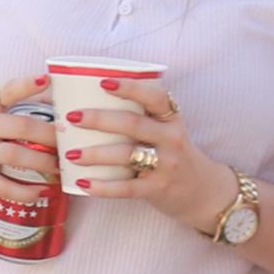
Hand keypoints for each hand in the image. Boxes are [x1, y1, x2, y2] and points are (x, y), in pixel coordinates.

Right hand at [0, 73, 61, 199]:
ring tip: (61, 167)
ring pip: (14, 156)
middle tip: (68, 140)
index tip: (46, 79)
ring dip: (42, 163)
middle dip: (49, 134)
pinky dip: (25, 191)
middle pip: (19, 127)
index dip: (26, 85)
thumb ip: (17, 101)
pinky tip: (43, 191)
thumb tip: (58, 93)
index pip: (6, 91)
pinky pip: (4, 186)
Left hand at [48, 72, 206, 220]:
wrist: (203, 190)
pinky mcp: (158, 189)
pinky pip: (127, 188)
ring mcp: (166, 164)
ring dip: (96, 154)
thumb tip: (89, 97)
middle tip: (72, 116)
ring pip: (127, 155)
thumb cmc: (171, 152)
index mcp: (171, 118)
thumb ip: (140, 114)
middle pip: (133, 124)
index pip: (154, 96)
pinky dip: (103, 187)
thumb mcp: (166, 129)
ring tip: (70, 154)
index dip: (130, 87)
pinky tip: (82, 183)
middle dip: (100, 119)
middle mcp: (171, 138)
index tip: (103, 82)